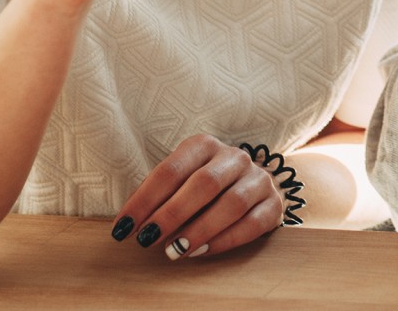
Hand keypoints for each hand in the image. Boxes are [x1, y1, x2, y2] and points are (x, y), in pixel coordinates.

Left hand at [111, 134, 284, 259]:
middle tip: (147, 239)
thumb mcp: (181, 180)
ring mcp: (258, 179)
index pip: (171, 170)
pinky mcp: (273, 204)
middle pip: (204, 183)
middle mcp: (235, 157)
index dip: (145, 199)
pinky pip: (252, 224)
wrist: (253, 185)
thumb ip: (160, 197)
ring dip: (199, 230)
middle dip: (172, 214)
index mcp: (205, 146)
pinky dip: (225, 240)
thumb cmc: (204, 187)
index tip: (124, 228)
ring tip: (174, 251)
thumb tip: (131, 225)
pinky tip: (201, 252)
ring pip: (232, 203)